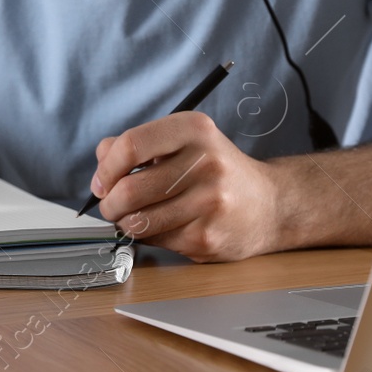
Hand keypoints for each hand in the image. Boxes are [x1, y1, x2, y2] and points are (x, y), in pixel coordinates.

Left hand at [90, 111, 282, 262]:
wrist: (270, 205)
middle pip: (129, 189)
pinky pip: (155, 240)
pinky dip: (148, 236)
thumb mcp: (185, 141)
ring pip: (137, 221)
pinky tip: (162, 226)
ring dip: (124, 222)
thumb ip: (139, 144)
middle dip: (109, 202)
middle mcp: (205, 163)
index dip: (107, 168)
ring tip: (131, 217)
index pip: (131, 145)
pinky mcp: (206, 237)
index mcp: (194, 130)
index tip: (103, 180)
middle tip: (111, 204)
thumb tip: (101, 161)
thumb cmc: (217, 170)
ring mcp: (208, 203)